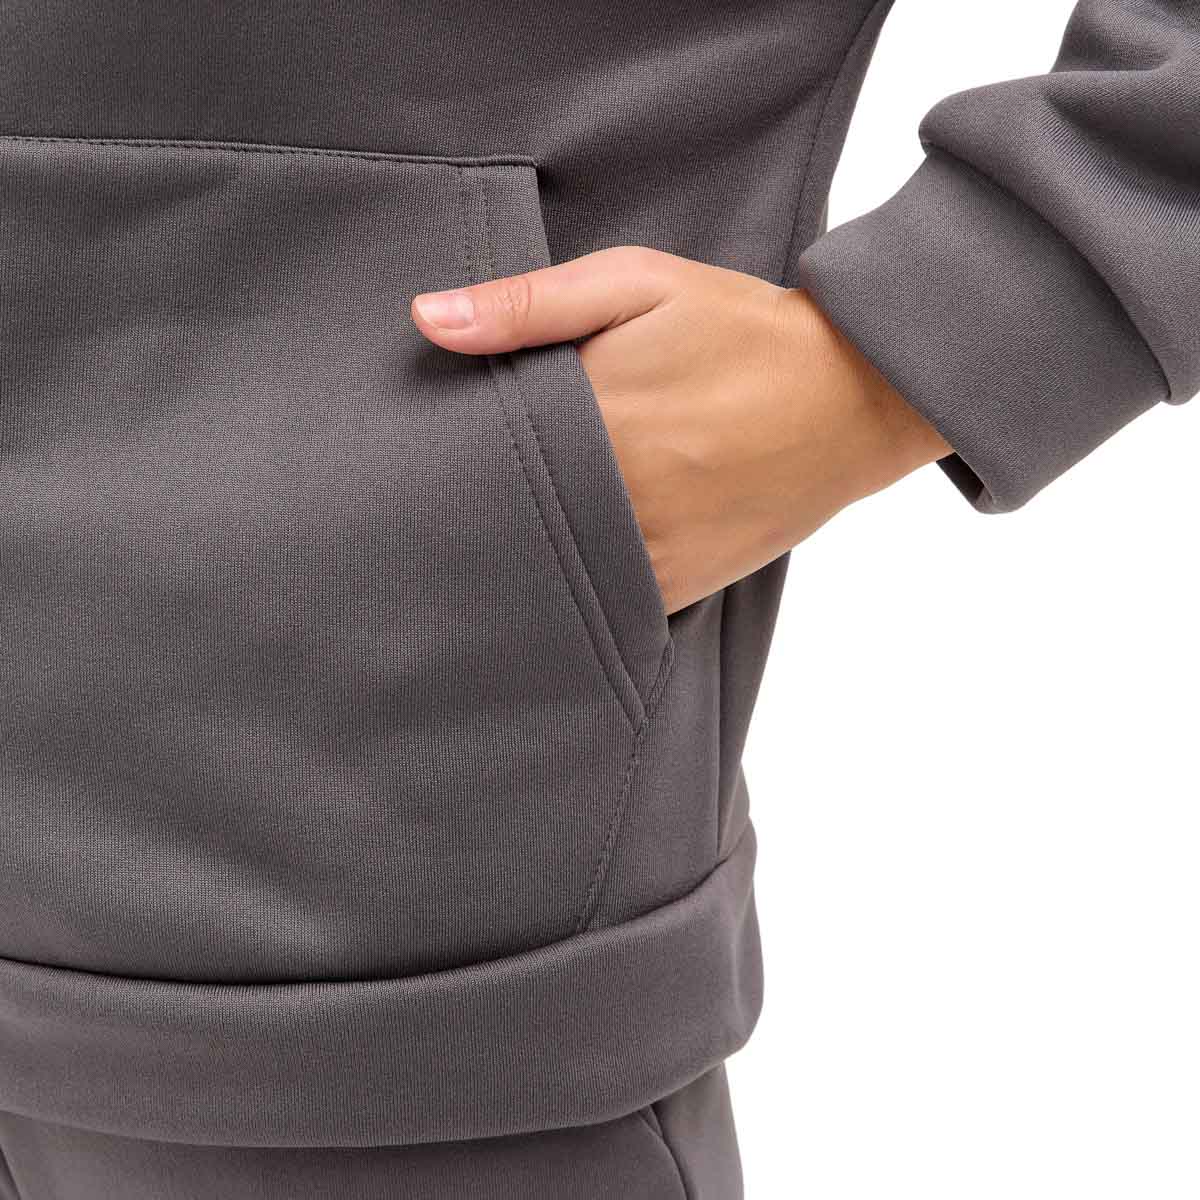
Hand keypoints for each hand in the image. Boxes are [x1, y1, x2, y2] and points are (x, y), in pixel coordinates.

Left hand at [411, 247, 950, 613]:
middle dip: (468, 508)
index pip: (476, 455)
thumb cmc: (742, 329)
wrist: (854, 394)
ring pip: (546, 570)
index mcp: (591, 418)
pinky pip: (602, 603)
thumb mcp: (638, 284)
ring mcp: (648, 550)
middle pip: (503, 518)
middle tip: (428, 504)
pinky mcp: (679, 584)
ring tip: (478, 539)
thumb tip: (425, 319)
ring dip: (515, 554)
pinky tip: (553, 567)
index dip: (438, 456)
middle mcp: (613, 496)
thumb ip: (530, 304)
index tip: (411, 453)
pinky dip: (572, 590)